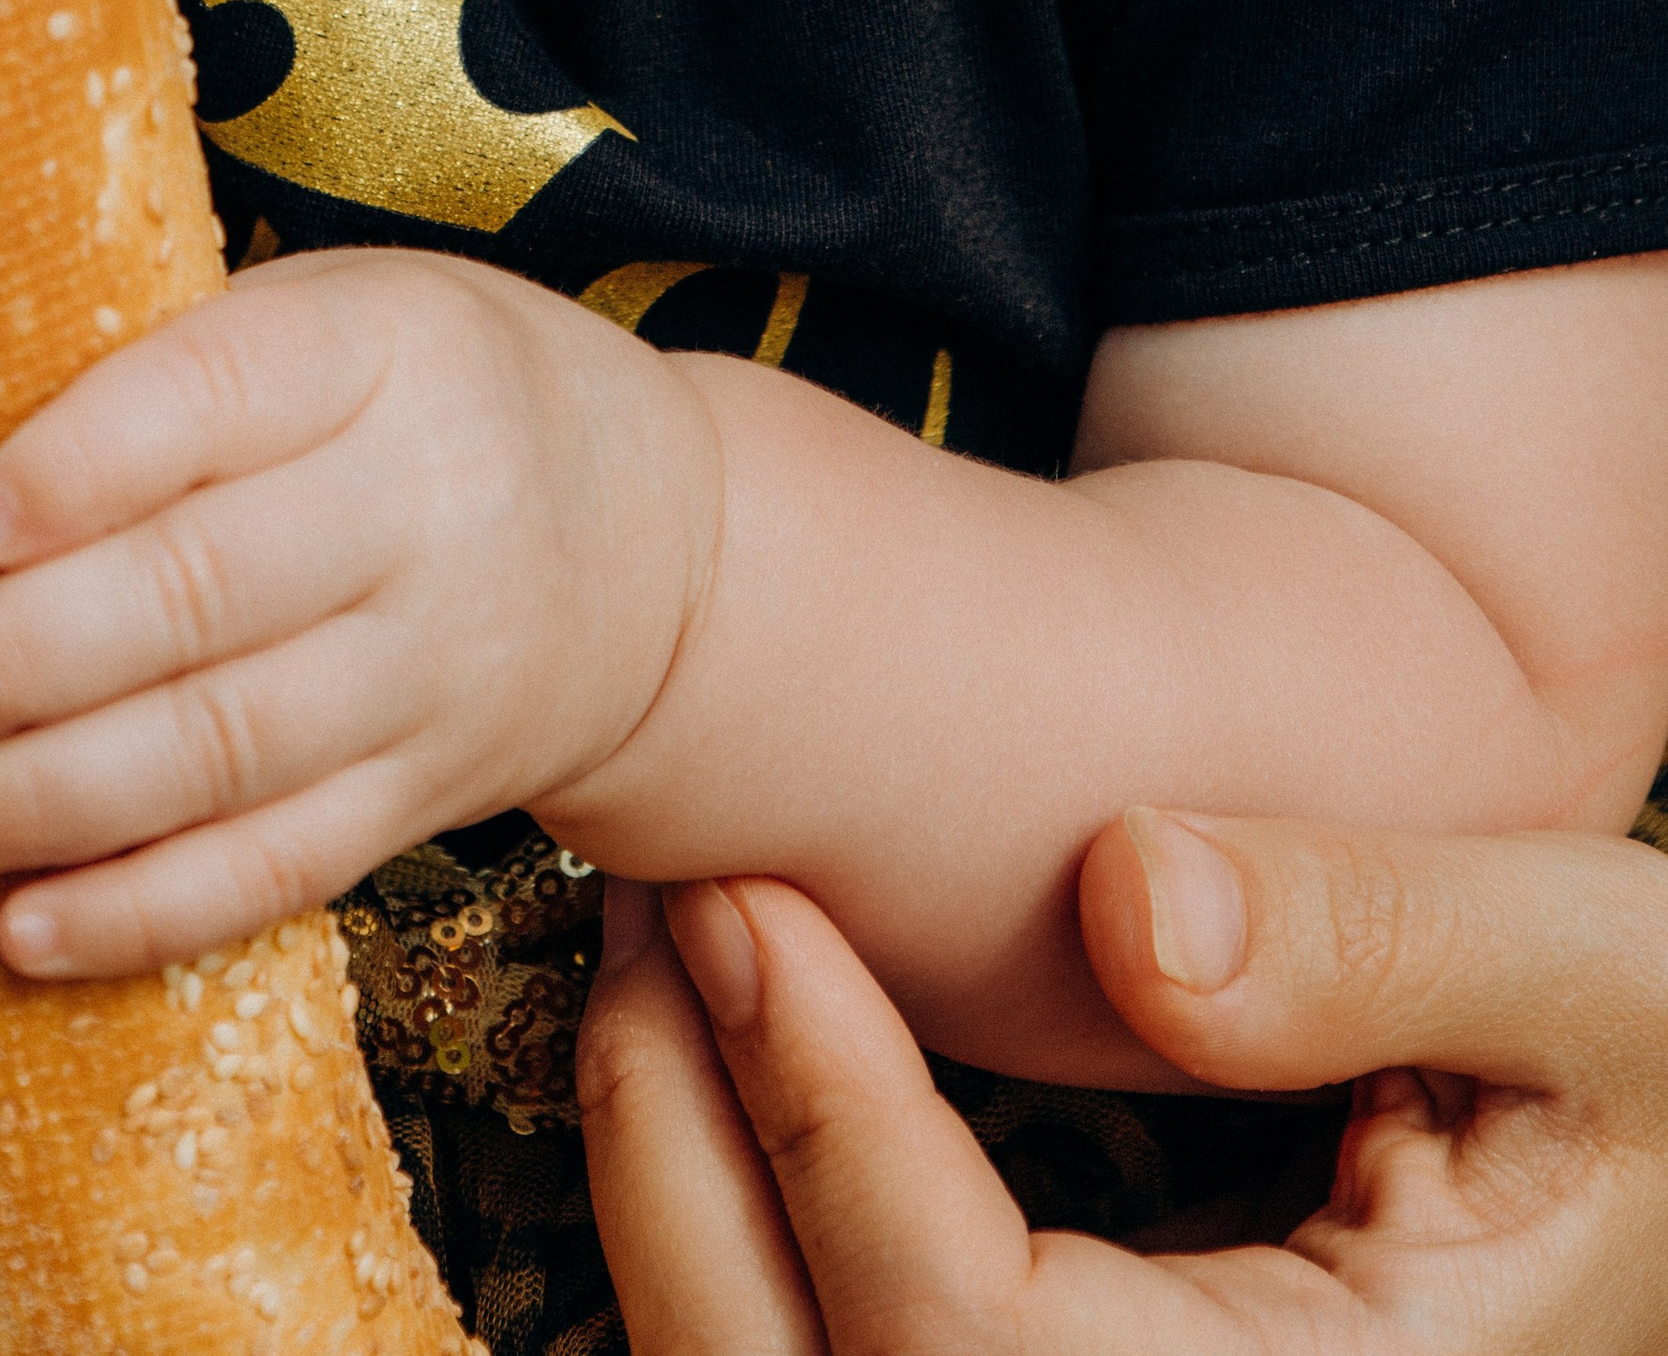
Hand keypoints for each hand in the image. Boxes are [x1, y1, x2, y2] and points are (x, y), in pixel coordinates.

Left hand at [0, 247, 720, 979]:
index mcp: (385, 350)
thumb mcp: (341, 312)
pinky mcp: (430, 796)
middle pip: (205, 593)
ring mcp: (435, 669)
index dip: (82, 466)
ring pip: (225, 750)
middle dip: (24, 658)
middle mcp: (425, 508)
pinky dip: (144, 913)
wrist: (656, 537)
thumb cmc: (430, 394)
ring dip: (48, 798)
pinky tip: (26, 928)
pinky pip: (278, 871)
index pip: (220, 400)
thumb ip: (183, 371)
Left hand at [578, 814, 1667, 1352]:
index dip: (831, 1126)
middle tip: (646, 904)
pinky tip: (711, 1064)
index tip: (745, 904)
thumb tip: (1127, 901)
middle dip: (685, 1159)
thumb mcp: (1593, 966)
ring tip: (650, 959)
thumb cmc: (1647, 1047)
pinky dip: (730, 1247)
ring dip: (677, 1201)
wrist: (1666, 1134)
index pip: (975, 1345)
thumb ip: (1379, 935)